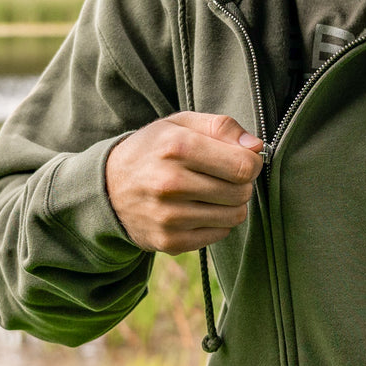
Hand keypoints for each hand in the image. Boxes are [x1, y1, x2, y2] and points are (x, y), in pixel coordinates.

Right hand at [105, 111, 262, 253]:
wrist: (108, 187)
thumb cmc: (154, 150)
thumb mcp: (181, 124)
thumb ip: (222, 126)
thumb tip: (256, 146)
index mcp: (176, 146)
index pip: (243, 165)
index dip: (252, 162)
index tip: (244, 159)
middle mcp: (170, 183)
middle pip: (241, 191)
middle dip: (242, 183)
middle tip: (225, 176)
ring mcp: (169, 216)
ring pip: (235, 215)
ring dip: (232, 203)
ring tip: (212, 192)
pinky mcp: (170, 241)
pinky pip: (220, 234)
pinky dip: (217, 222)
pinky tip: (199, 209)